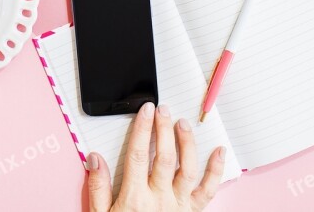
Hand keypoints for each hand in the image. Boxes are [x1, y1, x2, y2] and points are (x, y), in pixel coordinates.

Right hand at [87, 103, 224, 211]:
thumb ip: (98, 188)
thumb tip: (94, 158)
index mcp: (135, 198)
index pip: (137, 154)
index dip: (142, 129)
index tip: (145, 110)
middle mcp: (160, 199)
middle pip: (164, 156)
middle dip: (163, 129)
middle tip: (163, 110)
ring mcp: (179, 207)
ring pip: (187, 168)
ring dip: (186, 143)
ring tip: (183, 124)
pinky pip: (208, 190)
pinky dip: (216, 170)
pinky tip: (219, 151)